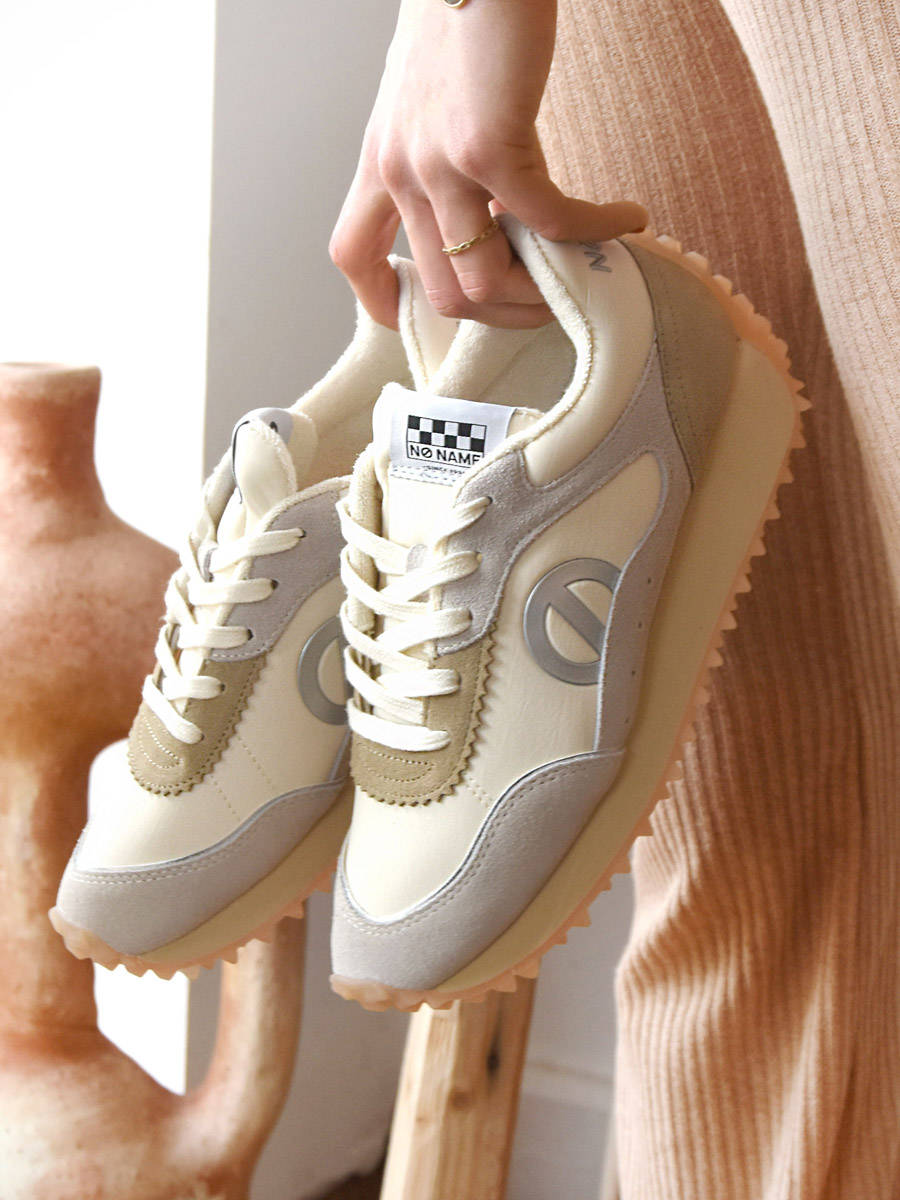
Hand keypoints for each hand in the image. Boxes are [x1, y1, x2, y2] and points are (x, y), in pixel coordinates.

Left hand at [330, 0, 646, 329]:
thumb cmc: (466, 17)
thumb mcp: (431, 101)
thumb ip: (447, 162)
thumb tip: (501, 214)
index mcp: (383, 163)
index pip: (353, 254)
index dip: (382, 301)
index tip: (422, 313)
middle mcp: (401, 172)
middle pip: (440, 293)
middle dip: (503, 314)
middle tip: (548, 299)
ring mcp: (438, 164)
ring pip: (484, 283)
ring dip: (542, 294)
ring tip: (584, 272)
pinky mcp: (487, 147)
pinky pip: (548, 222)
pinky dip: (595, 230)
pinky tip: (626, 218)